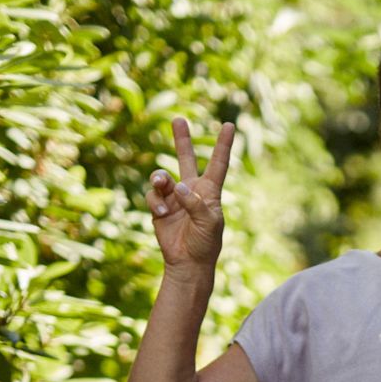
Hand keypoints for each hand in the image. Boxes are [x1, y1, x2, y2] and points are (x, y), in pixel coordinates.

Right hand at [145, 117, 234, 272]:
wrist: (188, 262)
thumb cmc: (205, 243)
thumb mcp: (208, 223)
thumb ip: (194, 203)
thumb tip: (177, 186)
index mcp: (210, 191)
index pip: (218, 163)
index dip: (223, 144)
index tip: (228, 124)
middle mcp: (191, 190)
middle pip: (186, 158)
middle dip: (182, 139)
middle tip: (178, 119)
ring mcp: (173, 198)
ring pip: (162, 177)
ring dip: (159, 179)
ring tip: (161, 185)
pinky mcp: (159, 207)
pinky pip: (152, 195)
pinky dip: (154, 201)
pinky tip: (160, 213)